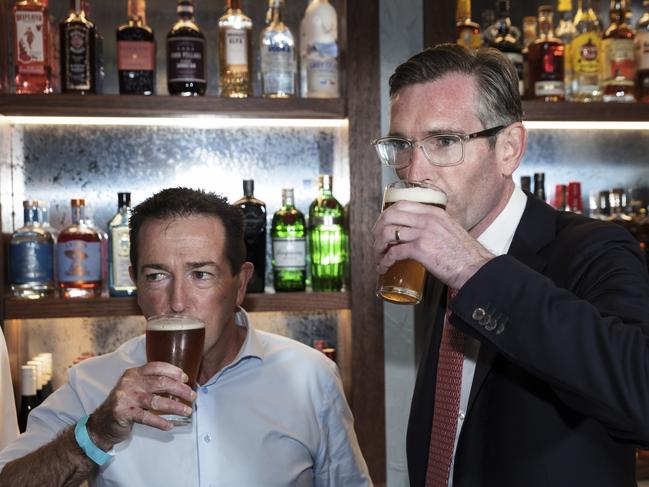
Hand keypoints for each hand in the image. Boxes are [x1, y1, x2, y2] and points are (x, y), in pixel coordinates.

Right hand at [86, 362, 195, 450]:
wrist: (101, 424)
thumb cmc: (125, 404)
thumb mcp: (135, 388)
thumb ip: (151, 384)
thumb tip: (179, 386)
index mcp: (134, 373)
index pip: (156, 367)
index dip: (173, 371)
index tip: (185, 378)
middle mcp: (130, 382)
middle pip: (160, 382)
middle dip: (179, 389)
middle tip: (191, 396)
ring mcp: (126, 397)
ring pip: (156, 400)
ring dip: (174, 406)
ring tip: (186, 411)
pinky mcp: (124, 413)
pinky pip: (146, 417)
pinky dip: (160, 422)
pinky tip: (169, 425)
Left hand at [372, 200, 494, 289]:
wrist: (476, 269)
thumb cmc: (465, 255)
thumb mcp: (449, 230)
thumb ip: (434, 227)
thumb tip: (418, 234)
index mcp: (434, 212)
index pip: (401, 204)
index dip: (386, 216)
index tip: (382, 227)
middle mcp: (427, 219)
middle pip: (389, 216)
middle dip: (377, 230)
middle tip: (376, 243)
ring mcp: (423, 233)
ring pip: (387, 233)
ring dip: (377, 247)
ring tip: (378, 257)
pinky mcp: (420, 249)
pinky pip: (393, 252)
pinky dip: (384, 261)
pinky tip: (383, 267)